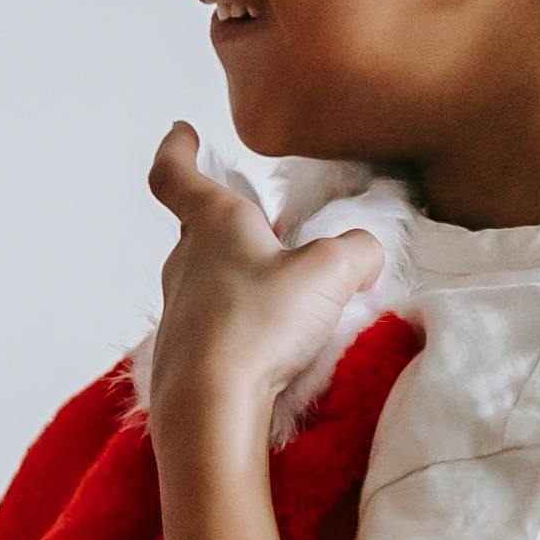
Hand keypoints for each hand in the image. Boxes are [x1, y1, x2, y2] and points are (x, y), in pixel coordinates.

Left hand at [141, 126, 382, 453]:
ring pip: (211, 278)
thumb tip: (363, 251)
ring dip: (243, 277)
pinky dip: (244, 322)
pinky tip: (277, 344)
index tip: (181, 132)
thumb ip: (355, 250)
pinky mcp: (186, 353)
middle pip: (202, 230)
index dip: (177, 150)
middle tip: (268, 225)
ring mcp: (181, 309)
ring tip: (290, 293)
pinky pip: (218, 324)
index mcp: (213, 225)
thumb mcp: (329, 273)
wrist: (211, 406)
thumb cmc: (259, 325)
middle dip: (232, 223)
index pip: (175, 175)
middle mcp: (186, 262)